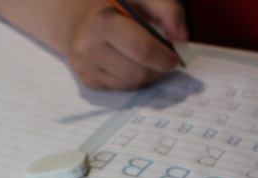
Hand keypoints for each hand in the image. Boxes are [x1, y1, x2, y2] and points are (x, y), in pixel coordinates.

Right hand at [63, 0, 187, 89]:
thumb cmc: (112, 2)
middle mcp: (88, 48)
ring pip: (131, 84)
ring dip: (146, 74)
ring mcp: (85, 68)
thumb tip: (182, 40)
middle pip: (138, 72)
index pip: (142, 50)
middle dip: (157, 68)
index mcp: (102, 22)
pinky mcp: (87, 81)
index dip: (164, 57)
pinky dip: (131, 78)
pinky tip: (128, 61)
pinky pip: (121, 88)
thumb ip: (167, 10)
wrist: (74, 15)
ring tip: (144, 57)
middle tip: (163, 58)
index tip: (174, 57)